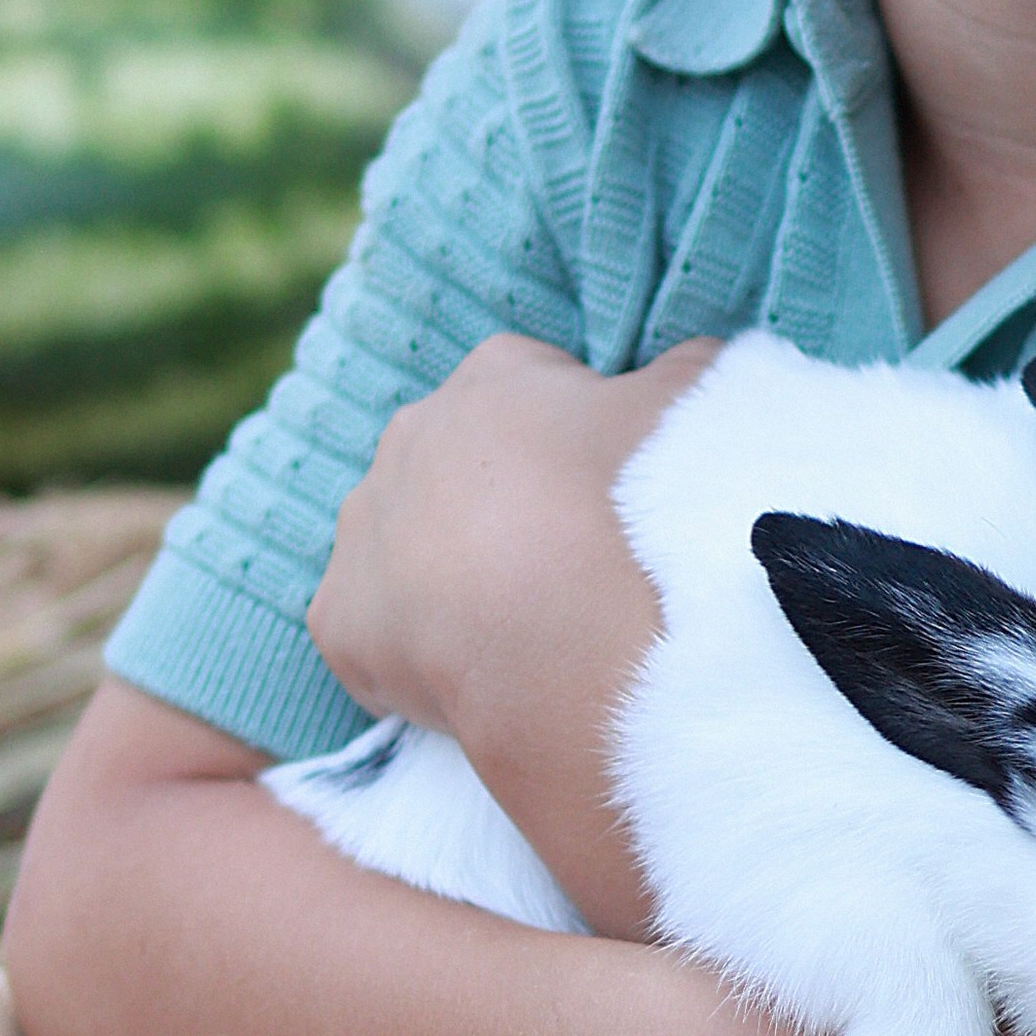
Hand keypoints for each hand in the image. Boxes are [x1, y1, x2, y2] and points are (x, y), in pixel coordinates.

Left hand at [308, 331, 716, 931]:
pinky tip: (476, 673)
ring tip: (528, 624)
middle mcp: (409, 436)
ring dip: (453, 574)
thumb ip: (693, 369)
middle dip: (506, 504)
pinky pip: (374, 633)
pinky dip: (415, 653)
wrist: (569, 636)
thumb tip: (695, 362)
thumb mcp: (699, 406)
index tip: (616, 491)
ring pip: (406, 545)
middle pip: (461, 466)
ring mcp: (365, 528)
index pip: (533, 386)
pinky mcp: (337, 620)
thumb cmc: (639, 506)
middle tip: (575, 561)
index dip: (580, 439)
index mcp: (494, 377)